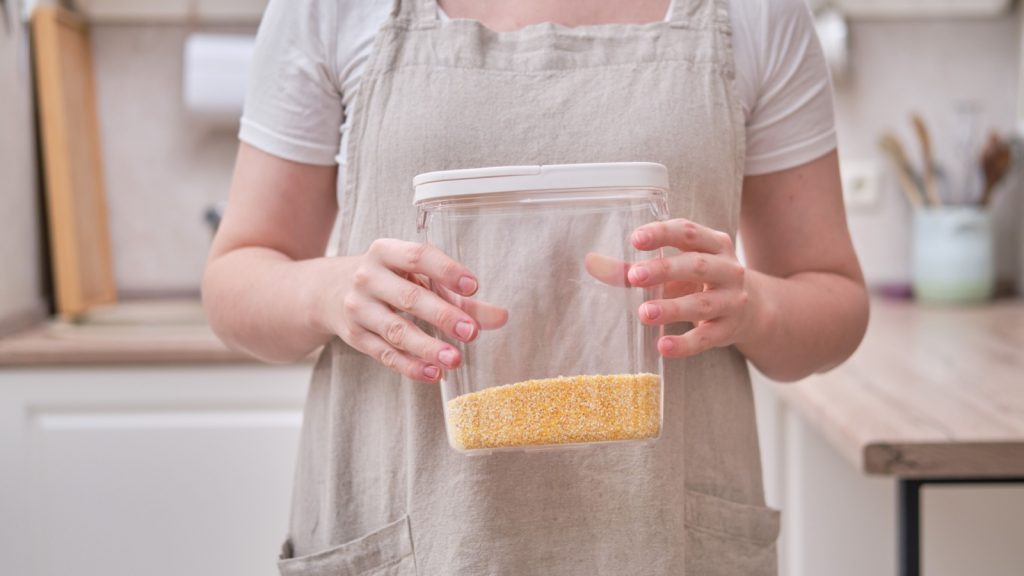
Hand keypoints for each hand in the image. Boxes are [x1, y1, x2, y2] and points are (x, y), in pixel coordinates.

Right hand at [328, 239, 507, 382]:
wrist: (329, 291)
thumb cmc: (388, 280)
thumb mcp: (417, 276)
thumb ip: (460, 297)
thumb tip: (500, 317)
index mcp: (386, 251)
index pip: (417, 256)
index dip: (446, 270)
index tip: (473, 286)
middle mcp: (368, 277)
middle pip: (408, 297)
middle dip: (442, 315)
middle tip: (471, 332)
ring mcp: (358, 308)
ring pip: (396, 330)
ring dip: (427, 347)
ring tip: (455, 359)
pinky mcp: (355, 337)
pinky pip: (385, 354)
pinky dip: (411, 366)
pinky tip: (434, 373)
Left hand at [626, 219, 751, 357]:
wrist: (751, 310)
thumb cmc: (699, 281)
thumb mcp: (674, 269)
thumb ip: (633, 268)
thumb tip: (590, 263)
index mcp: (713, 244)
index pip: (688, 232)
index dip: (662, 234)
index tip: (635, 239)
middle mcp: (728, 269)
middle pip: (696, 265)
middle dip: (664, 270)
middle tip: (634, 276)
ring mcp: (732, 300)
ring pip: (702, 303)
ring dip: (672, 308)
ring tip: (644, 313)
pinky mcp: (729, 330)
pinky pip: (706, 338)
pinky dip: (685, 344)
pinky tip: (662, 346)